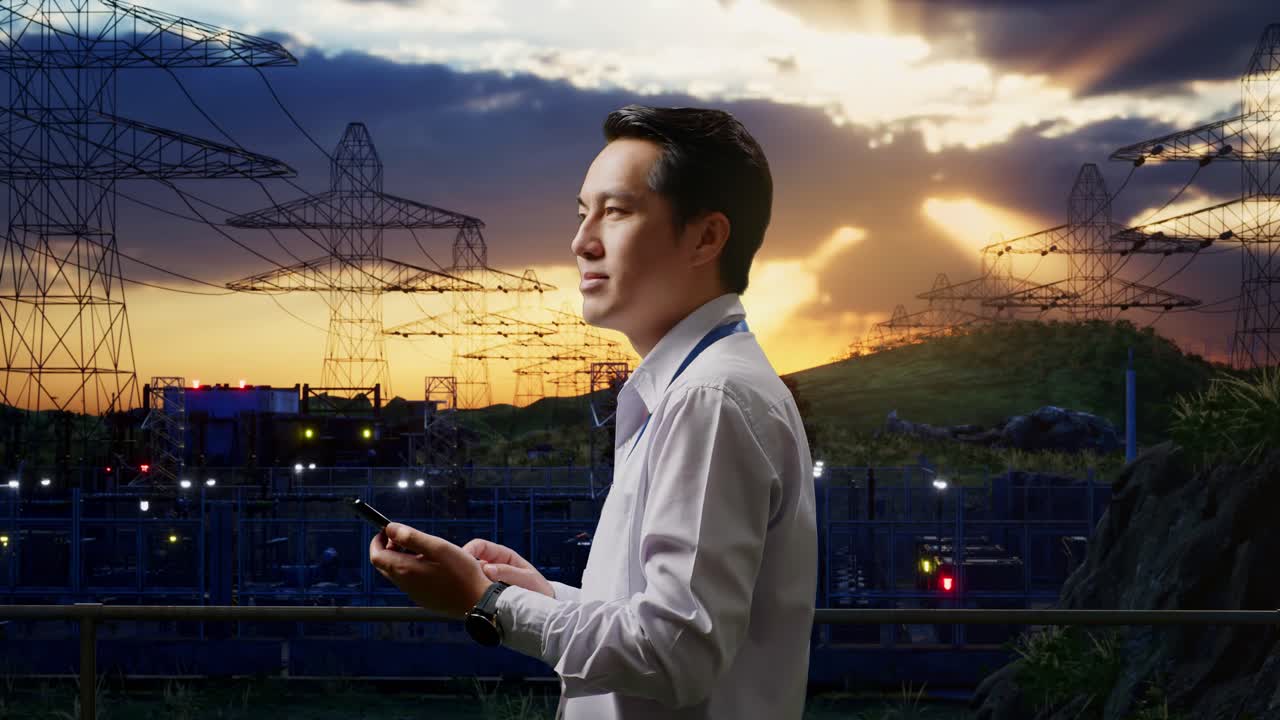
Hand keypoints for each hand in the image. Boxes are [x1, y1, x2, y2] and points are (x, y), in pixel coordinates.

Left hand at [368, 522, 492, 617]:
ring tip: (422, 549)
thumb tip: (390, 528)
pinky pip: (409, 581)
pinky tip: (431, 564)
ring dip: (401, 558)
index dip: (378, 540)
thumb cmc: (461, 573)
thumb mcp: (437, 547)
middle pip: (384, 565)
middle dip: (388, 548)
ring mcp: (414, 593)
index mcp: (405, 570)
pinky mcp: (423, 598)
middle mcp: (405, 584)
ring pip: (397, 573)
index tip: (387, 530)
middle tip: (402, 537)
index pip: (376, 555)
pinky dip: (412, 569)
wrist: (476, 600)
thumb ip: (411, 537)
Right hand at [461, 538, 555, 598]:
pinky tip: (472, 601)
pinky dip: (472, 595)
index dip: (469, 550)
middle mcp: (492, 566)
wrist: (542, 608)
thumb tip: (487, 569)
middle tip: (461, 580)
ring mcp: (488, 581)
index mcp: (502, 556)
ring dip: (468, 583)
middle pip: (471, 562)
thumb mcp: (527, 578)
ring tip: (469, 593)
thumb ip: (508, 572)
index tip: (462, 560)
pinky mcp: (486, 595)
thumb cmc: (537, 589)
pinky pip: (475, 592)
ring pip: (471, 578)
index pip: (480, 546)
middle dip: (464, 568)